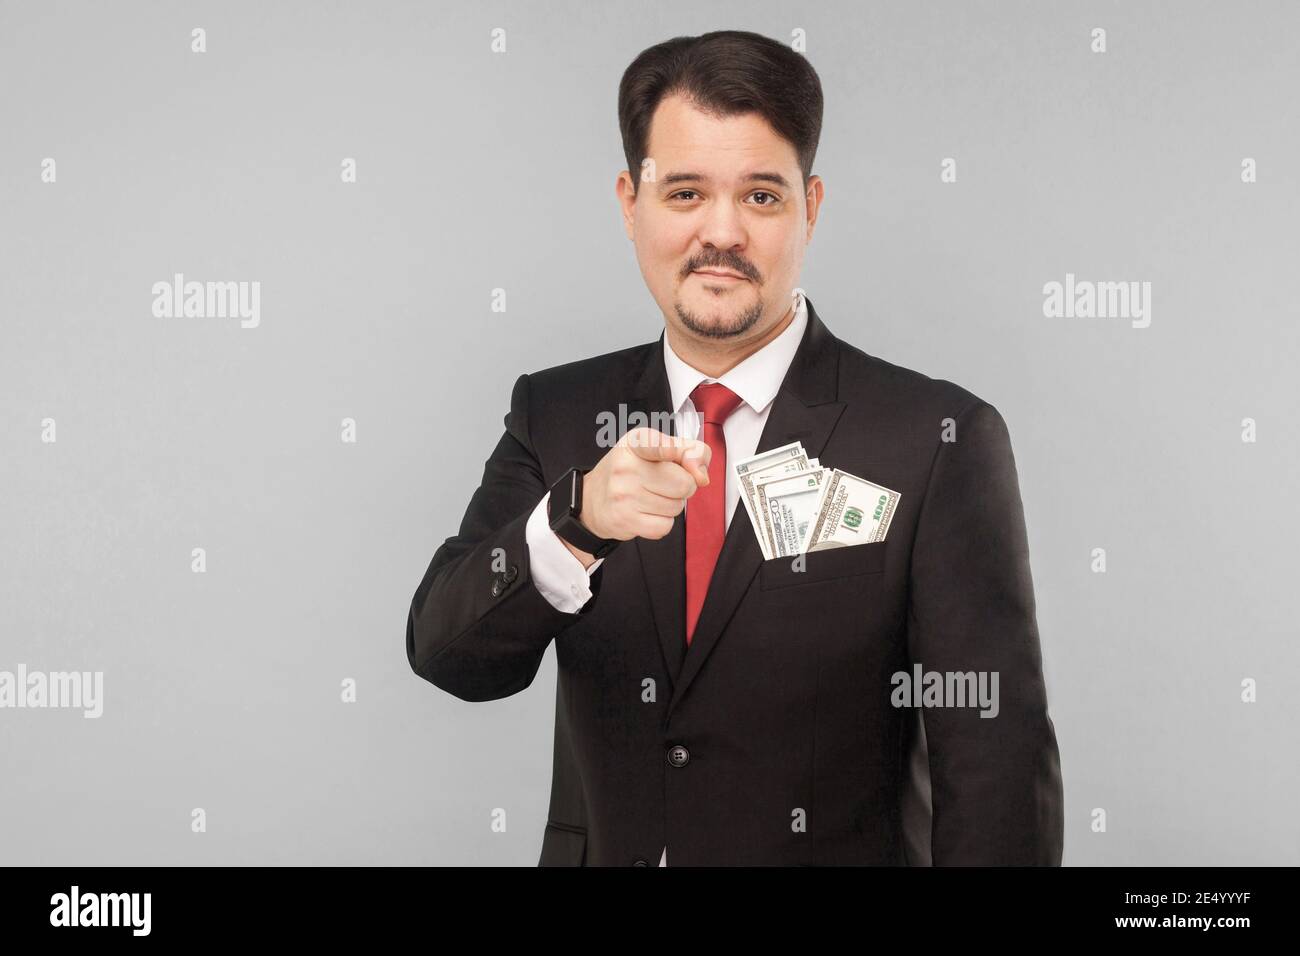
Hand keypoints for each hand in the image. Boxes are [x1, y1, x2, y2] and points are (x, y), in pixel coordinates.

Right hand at [575, 426, 711, 546]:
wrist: (593, 499)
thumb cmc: (631, 470)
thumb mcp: (656, 448)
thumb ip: (689, 451)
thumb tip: (702, 476)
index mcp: (636, 443)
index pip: (657, 445)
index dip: (676, 451)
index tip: (679, 456)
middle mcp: (626, 467)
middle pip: (684, 484)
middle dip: (683, 486)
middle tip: (665, 483)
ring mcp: (624, 495)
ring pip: (676, 507)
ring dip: (671, 505)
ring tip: (650, 496)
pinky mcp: (625, 520)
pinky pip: (665, 526)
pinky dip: (661, 522)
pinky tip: (646, 512)